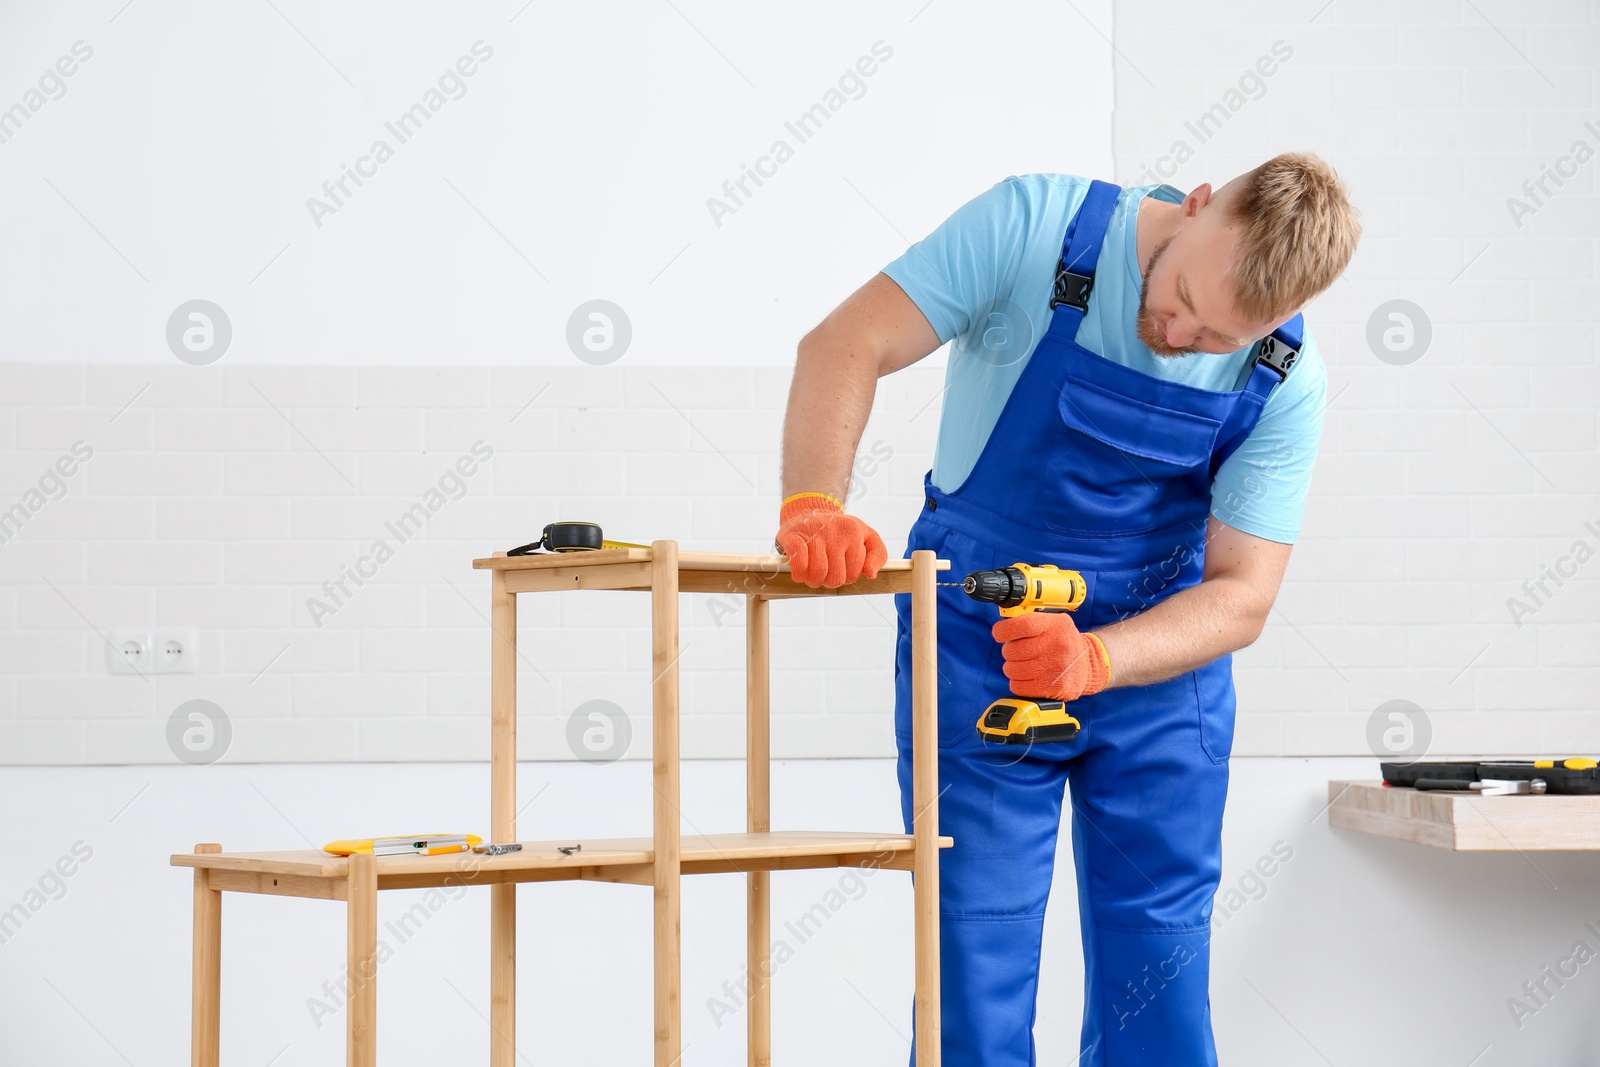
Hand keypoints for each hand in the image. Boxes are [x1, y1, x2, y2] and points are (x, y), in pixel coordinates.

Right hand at [775, 493, 887, 587]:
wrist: (807, 511)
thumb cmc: (838, 531)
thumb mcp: (865, 536)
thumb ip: (878, 554)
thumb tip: (871, 573)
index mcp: (854, 530)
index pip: (855, 573)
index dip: (847, 576)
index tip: (842, 565)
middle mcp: (834, 530)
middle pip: (836, 578)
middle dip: (830, 580)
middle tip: (826, 570)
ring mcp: (813, 532)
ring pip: (818, 574)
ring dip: (813, 580)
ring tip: (812, 572)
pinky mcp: (793, 536)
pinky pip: (799, 563)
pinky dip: (799, 573)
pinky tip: (799, 572)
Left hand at [992, 612, 1111, 701]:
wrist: (1089, 664)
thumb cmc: (1063, 642)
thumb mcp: (1054, 623)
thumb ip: (1029, 621)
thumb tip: (1002, 626)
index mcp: (1055, 625)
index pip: (1022, 625)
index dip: (1004, 630)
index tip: (1000, 633)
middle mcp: (1057, 645)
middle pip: (1012, 650)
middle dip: (1010, 652)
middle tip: (1019, 652)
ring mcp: (1056, 668)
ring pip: (1012, 670)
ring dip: (1013, 668)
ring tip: (1025, 665)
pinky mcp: (1053, 688)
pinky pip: (1018, 686)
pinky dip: (1019, 683)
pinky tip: (1029, 678)